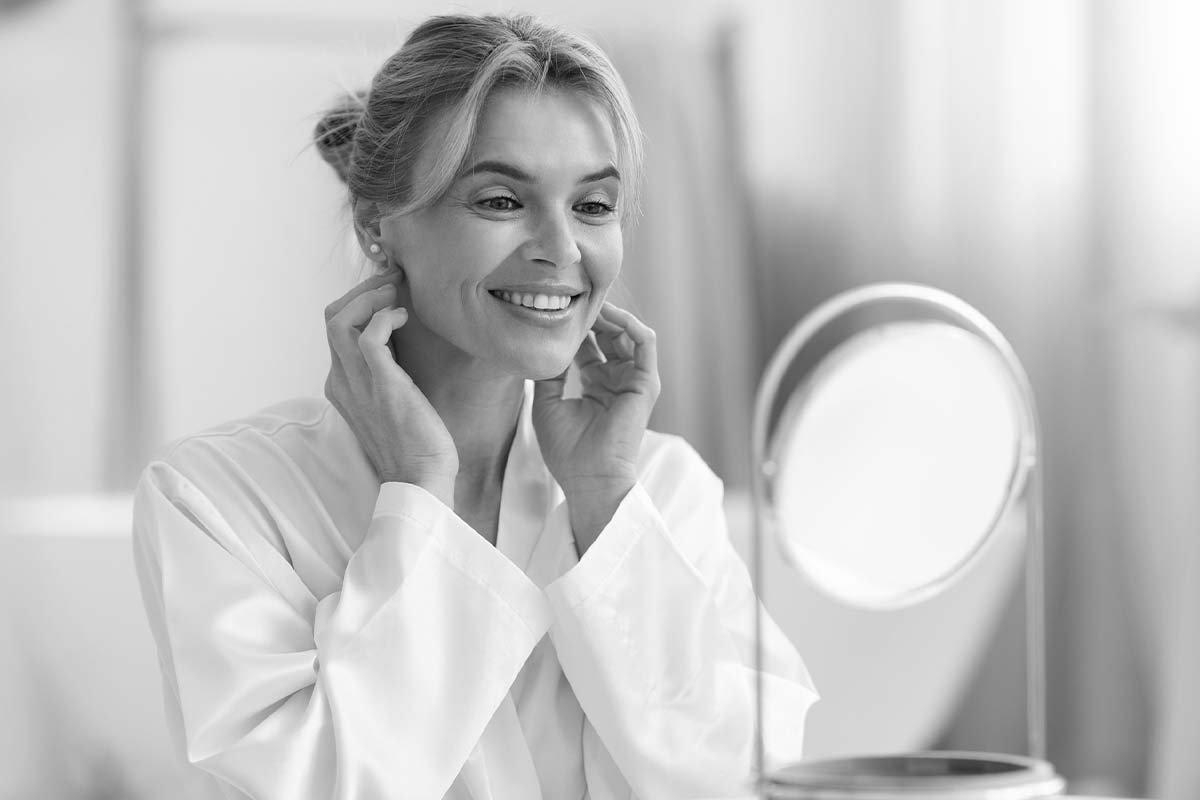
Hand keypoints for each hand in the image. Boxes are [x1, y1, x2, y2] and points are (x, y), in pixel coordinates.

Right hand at [324, 272, 457, 505]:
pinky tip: (404, 318)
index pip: (334, 328)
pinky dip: (384, 317)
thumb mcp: (391, 399)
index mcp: (341, 384)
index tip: (387, 292)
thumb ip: (386, 370)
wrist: (421, 478)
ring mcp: (357, 383)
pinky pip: (368, 335)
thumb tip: (399, 339)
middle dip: (361, 291)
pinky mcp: (382, 385)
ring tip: (395, 293)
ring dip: (369, 297)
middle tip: (392, 283)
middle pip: (331, 317)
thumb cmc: (415, 442)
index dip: (359, 302)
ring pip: (339, 320)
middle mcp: (341, 381)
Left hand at [532, 302, 660, 550]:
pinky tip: (611, 315)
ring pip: (627, 334)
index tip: (557, 308)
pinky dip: (630, 324)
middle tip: (575, 297)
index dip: (576, 327)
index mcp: (596, 385)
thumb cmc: (567, 450)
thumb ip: (549, 373)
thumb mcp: (547, 403)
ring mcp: (633, 381)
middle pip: (608, 336)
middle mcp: (616, 380)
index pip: (589, 345)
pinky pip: (645, 343)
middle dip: (593, 315)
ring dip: (610, 315)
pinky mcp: (646, 383)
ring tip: (591, 301)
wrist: (588, 477)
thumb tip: (543, 345)